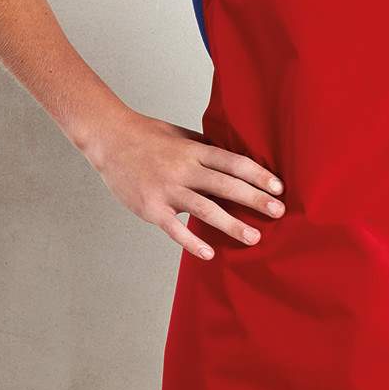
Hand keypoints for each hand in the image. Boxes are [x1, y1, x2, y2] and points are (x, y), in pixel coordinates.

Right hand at [85, 111, 284, 259]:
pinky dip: (192, 242)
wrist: (109, 139)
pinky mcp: (150, 208)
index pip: (233, 162)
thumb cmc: (148, 136)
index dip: (258, 174)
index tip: (279, 187)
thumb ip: (206, 150)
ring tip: (254, 237)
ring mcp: (167, 189)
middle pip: (226, 185)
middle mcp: (183, 169)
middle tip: (279, 212)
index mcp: (194, 150)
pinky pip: (174, 228)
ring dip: (232, 224)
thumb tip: (236, 162)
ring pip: (205, 209)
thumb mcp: (182, 136)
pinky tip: (209, 253)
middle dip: (255, 199)